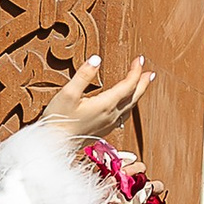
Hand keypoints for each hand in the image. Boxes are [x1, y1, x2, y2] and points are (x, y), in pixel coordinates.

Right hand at [38, 53, 154, 145]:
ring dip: (138, 94)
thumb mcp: (68, 93)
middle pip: (134, 97)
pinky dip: (129, 106)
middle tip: (150, 72)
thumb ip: (83, 75)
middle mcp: (111, 115)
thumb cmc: (58, 119)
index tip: (140, 59)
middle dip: (143, 83)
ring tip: (142, 85)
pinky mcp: (103, 130)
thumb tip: (96, 59)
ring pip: (130, 107)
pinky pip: (123, 116)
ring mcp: (108, 124)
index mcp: (106, 104)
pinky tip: (126, 106)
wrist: (53, 144)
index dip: (136, 71)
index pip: (128, 85)